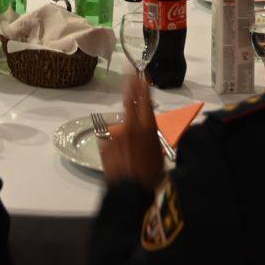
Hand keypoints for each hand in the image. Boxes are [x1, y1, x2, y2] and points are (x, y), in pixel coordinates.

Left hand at [99, 72, 164, 189]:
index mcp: (147, 128)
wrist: (129, 192)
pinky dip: (117, 145)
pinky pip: (113, 140)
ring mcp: (115, 134)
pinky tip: (123, 158)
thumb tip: (147, 129)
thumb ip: (151, 137)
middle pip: (129, 101)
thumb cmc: (151, 175)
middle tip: (127, 73)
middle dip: (129, 86)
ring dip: (126, 130)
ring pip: (121, 125)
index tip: (140, 74)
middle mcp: (129, 126)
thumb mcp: (160, 154)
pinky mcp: (104, 144)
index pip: (144, 100)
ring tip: (132, 150)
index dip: (142, 86)